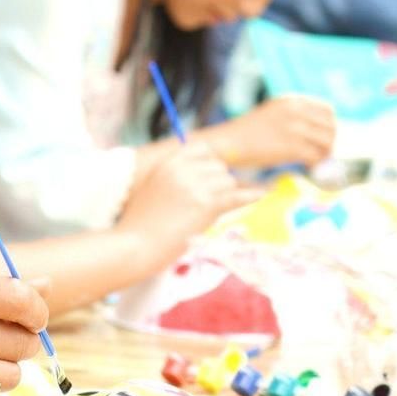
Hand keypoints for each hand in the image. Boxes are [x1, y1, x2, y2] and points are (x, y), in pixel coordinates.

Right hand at [119, 142, 260, 254]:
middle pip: (218, 167)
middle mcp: (183, 168)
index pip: (203, 149)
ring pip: (228, 182)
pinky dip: (252, 195)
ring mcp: (195, 185)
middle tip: (206, 205)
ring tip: (206, 215)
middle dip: (218, 184)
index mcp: (168, 162)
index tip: (212, 178)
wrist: (133, 246)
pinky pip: (237, 196)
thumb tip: (205, 176)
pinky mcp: (206, 204)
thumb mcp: (154, 189)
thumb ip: (175, 178)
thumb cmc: (140, 225)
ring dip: (224, 197)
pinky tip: (263, 193)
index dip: (210, 164)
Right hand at [206, 96, 334, 168]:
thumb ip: (294, 117)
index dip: (330, 126)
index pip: (327, 110)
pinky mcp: (291, 147)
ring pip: (327, 142)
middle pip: (331, 126)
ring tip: (314, 162)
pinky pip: (315, 156)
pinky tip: (307, 167)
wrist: (227, 143)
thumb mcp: (272, 115)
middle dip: (330, 142)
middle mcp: (295, 110)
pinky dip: (315, 164)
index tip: (324, 138)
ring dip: (324, 154)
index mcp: (291, 100)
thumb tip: (320, 132)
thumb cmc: (247, 133)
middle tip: (323, 154)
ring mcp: (294, 128)